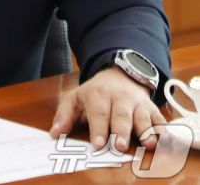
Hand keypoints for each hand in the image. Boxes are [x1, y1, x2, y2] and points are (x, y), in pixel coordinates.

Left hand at [49, 66, 165, 151]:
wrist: (119, 75)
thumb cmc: (95, 93)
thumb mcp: (75, 98)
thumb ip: (64, 115)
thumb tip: (55, 133)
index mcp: (98, 95)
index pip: (98, 113)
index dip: (98, 129)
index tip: (97, 144)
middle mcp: (119, 98)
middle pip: (120, 115)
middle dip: (120, 131)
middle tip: (119, 146)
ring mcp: (137, 103)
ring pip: (142, 117)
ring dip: (146, 131)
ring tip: (148, 144)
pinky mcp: (151, 108)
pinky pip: (159, 118)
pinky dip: (163, 128)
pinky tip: (166, 139)